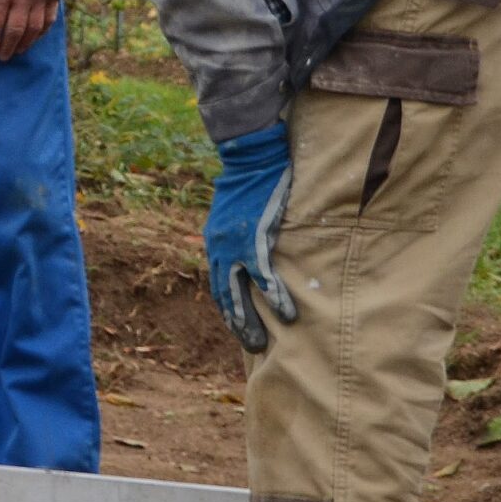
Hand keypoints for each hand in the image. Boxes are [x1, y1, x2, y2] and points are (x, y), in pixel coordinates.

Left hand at [205, 121, 296, 352]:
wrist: (250, 156)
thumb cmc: (250, 180)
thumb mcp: (238, 210)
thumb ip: (242, 231)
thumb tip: (254, 246)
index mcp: (215, 242)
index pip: (219, 282)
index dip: (228, 305)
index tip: (238, 325)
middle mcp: (219, 248)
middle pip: (224, 294)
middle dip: (236, 322)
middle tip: (251, 345)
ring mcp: (234, 246)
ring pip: (239, 293)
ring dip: (250, 320)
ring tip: (260, 343)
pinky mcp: (254, 241)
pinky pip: (264, 278)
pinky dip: (275, 298)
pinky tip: (286, 316)